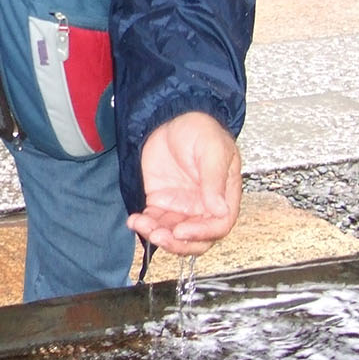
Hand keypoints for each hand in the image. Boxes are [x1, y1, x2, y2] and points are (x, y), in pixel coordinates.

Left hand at [127, 111, 241, 254]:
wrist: (172, 116)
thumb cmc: (201, 130)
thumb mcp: (212, 150)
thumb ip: (214, 180)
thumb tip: (220, 210)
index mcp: (224, 197)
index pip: (218, 226)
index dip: (201, 234)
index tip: (182, 231)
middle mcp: (203, 206)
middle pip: (195, 239)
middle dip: (177, 243)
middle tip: (159, 236)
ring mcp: (181, 206)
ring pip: (172, 233)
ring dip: (157, 235)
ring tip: (142, 225)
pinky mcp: (160, 201)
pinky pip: (153, 221)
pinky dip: (144, 225)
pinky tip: (134, 220)